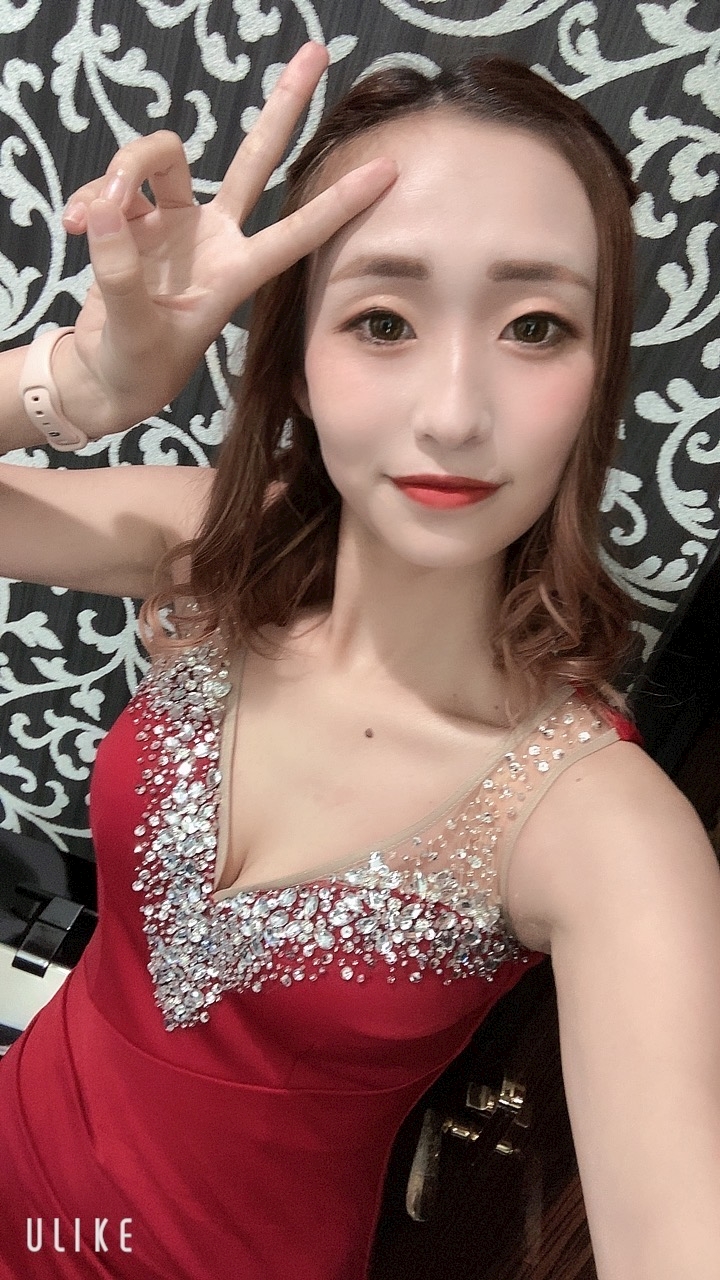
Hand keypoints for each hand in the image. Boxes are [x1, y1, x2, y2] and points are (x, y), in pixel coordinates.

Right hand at [57, 42, 396, 435]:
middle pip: (255, 158)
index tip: (387, 172)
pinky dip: (88, 199)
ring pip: (160, 157)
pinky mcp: (135, 217)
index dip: (339, 203)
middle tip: (317, 52)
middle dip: (284, 105)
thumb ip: (120, 272)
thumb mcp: (133, 334)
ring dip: (119, 173)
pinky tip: (71, 224)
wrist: (105, 375)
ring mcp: (176, 223)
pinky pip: (113, 184)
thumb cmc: (135, 368)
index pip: (295, 233)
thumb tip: (103, 209)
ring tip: (84, 218)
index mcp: (233, 274)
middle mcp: (213, 237)